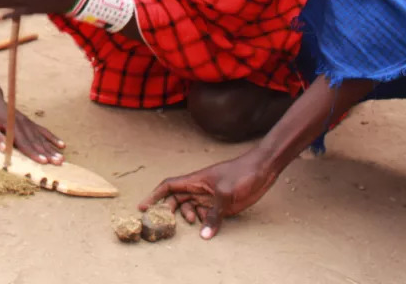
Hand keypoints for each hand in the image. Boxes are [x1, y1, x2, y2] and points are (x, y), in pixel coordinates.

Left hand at [0, 87, 64, 164]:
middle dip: (48, 153)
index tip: (44, 161)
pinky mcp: (29, 122)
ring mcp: (27, 123)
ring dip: (52, 148)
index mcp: (12, 127)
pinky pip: (43, 131)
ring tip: (62, 157)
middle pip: (36, 142)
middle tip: (59, 162)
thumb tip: (4, 149)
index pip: (24, 143)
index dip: (34, 153)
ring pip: (41, 138)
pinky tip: (61, 144)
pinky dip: (52, 138)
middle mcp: (23, 125)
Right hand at [138, 150, 278, 239]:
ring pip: (190, 208)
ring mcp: (210, 197)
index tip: (143, 207)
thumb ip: (213, 214)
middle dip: (169, 210)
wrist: (263, 170)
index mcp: (195, 180)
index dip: (154, 195)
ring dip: (187, 216)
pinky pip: (206, 215)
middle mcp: (199, 189)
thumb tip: (204, 234)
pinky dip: (203, 222)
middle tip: (164, 223)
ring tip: (192, 222)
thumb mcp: (225, 194)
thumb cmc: (241, 173)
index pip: (169, 186)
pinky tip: (207, 226)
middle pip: (176, 200)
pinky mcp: (221, 204)